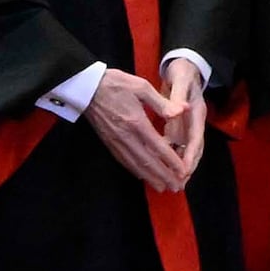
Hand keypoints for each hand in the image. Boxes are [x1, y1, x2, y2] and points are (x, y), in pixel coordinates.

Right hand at [86, 61, 203, 190]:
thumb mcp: (141, 86)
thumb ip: (162, 103)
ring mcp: (115, 140)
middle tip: (176, 186)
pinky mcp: (108, 141)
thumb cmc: (115, 83)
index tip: (183, 171)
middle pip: (147, 161)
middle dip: (163, 176)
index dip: (171, 161)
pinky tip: (142, 176)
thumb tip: (182, 111)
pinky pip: (123, 160)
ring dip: (150, 177)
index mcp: (136, 122)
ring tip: (162, 187)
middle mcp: (126, 135)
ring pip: (134, 164)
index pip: (157, 146)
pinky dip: (134, 170)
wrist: (86, 87)